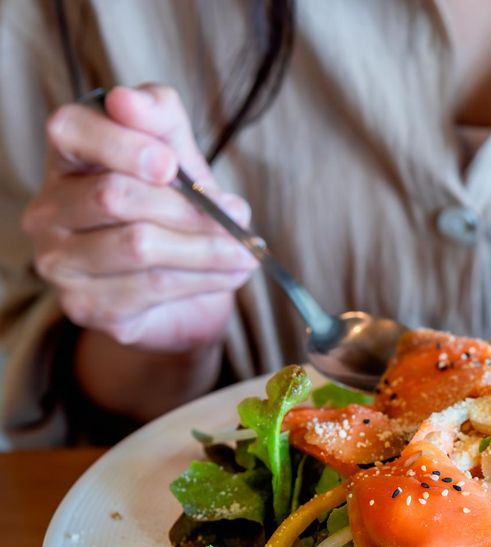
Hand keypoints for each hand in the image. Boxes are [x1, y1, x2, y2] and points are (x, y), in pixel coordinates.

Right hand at [22, 85, 256, 352]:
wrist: (182, 290)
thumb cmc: (175, 211)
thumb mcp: (178, 156)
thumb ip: (160, 119)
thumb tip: (129, 100)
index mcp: (67, 157)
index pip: (72, 130)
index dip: (121, 144)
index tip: (170, 165)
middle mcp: (48, 208)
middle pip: (116, 196)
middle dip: (188, 207)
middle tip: (238, 215)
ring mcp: (59, 261)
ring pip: (139, 246)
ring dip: (206, 249)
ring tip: (245, 251)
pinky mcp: (85, 305)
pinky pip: (152, 287)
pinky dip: (203, 279)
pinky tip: (231, 274)